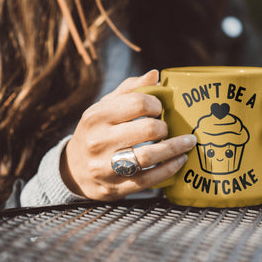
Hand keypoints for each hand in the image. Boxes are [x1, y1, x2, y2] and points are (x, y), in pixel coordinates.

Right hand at [61, 70, 196, 200]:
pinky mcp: (116, 187)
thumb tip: (155, 74)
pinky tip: (180, 160)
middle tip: (167, 127)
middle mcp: (99, 141)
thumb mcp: (104, 108)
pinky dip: (170, 168)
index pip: (138, 103)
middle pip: (148, 129)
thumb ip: (129, 90)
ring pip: (149, 156)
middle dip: (165, 127)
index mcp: (97, 116)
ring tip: (188, 142)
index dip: (156, 104)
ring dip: (175, 148)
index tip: (159, 109)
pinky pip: (150, 179)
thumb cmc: (96, 132)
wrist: (74, 170)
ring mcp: (106, 167)